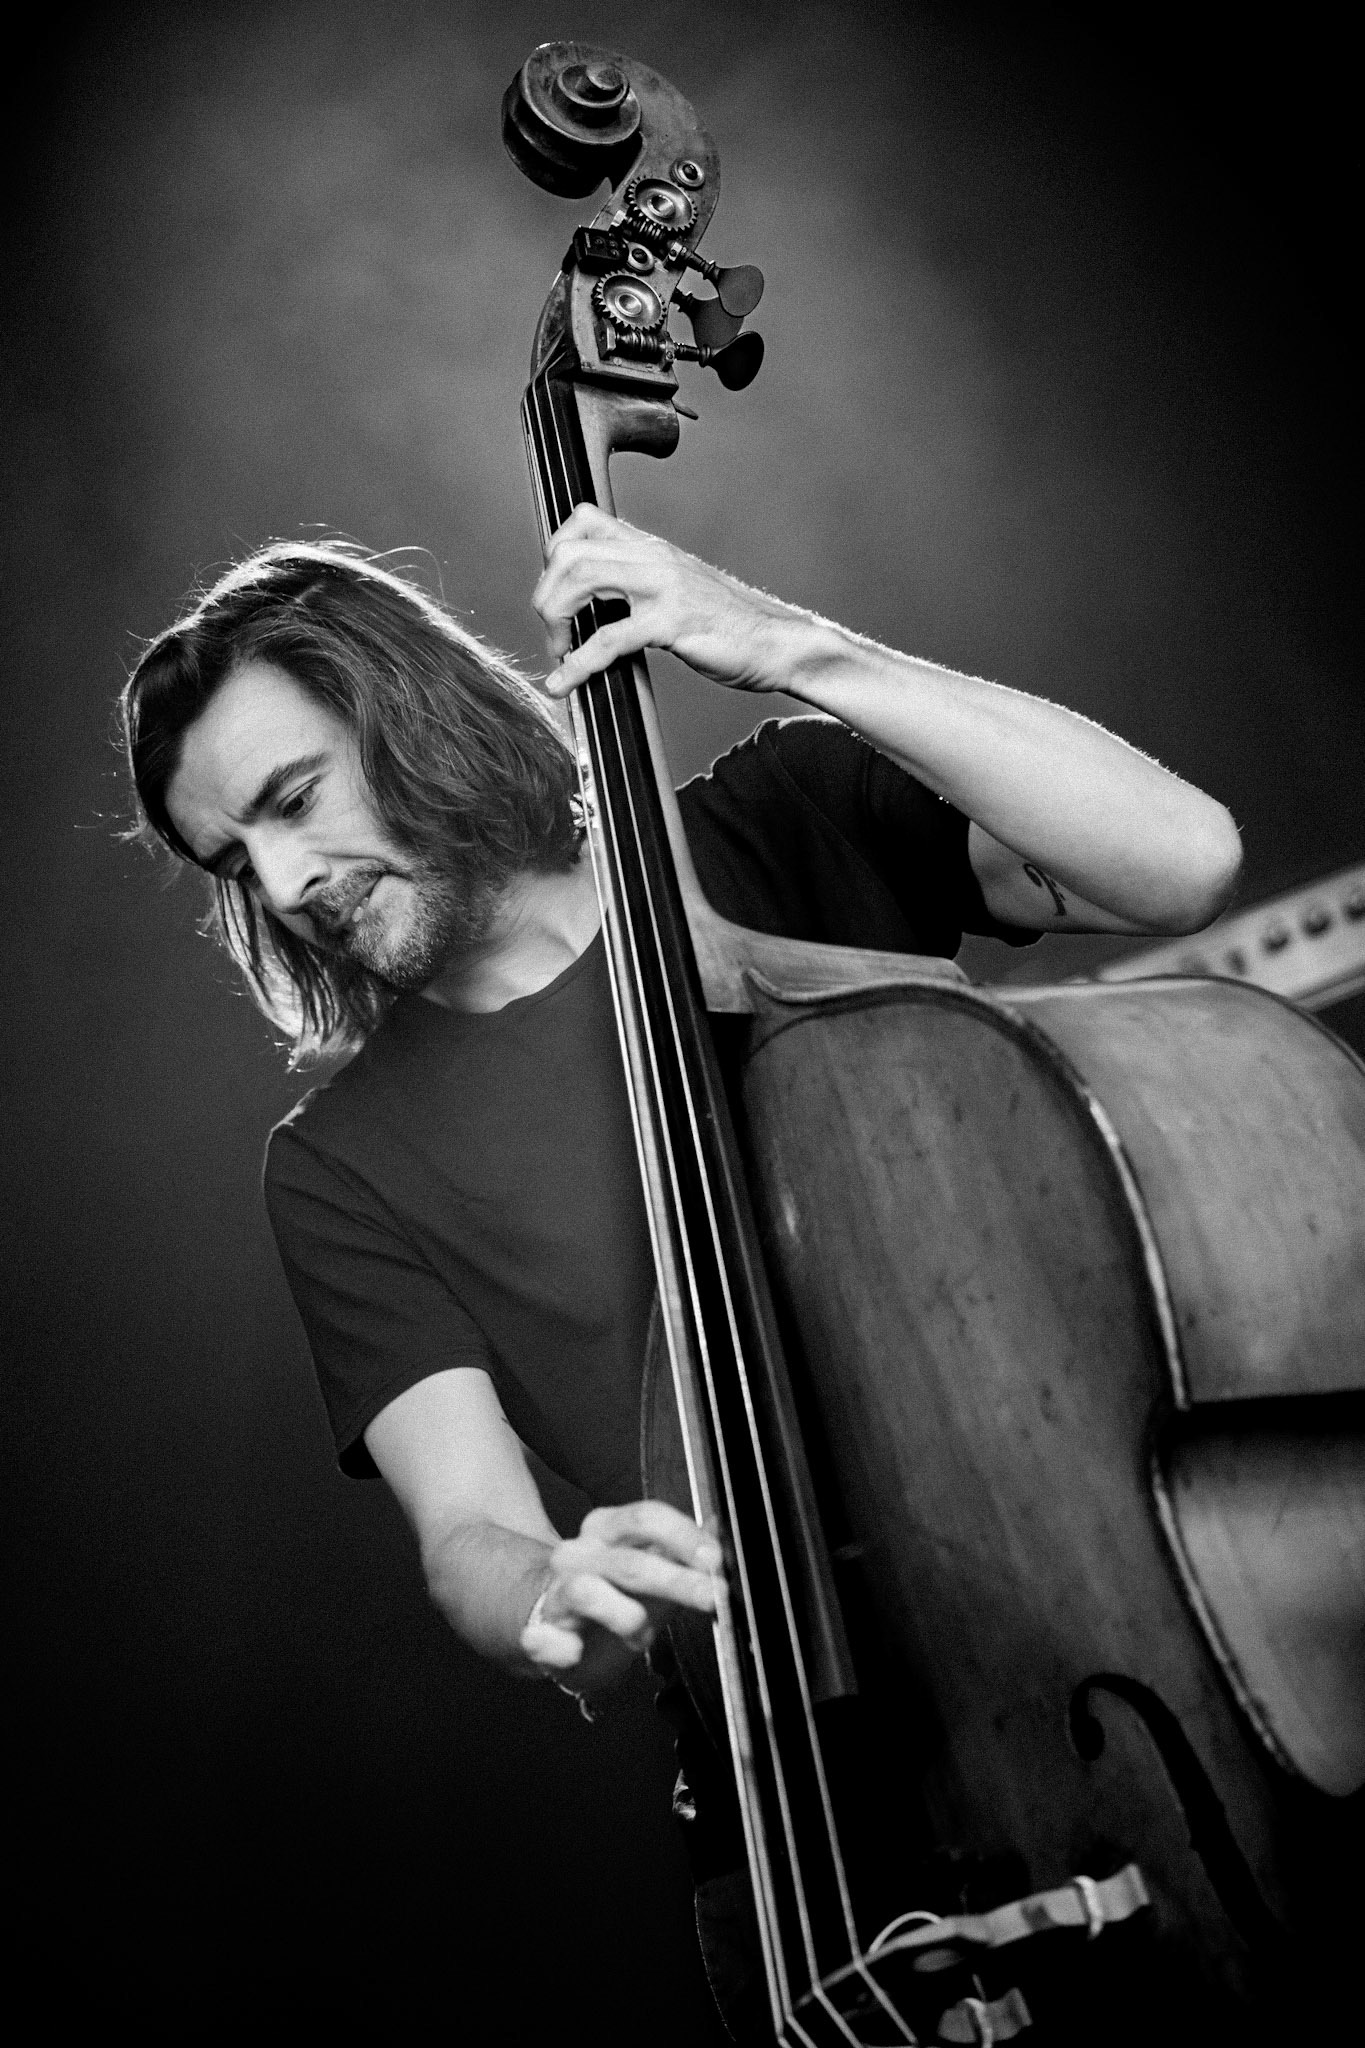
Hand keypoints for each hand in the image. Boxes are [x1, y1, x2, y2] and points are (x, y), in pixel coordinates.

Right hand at [519, 1499, 721, 1683]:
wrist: (557, 1624)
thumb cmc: (615, 1594)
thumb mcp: (655, 1567)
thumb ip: (687, 1549)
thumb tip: (722, 1524)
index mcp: (608, 1529)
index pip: (646, 1518)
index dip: (684, 1537)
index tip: (716, 1560)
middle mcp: (579, 1553)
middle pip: (628, 1561)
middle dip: (675, 1581)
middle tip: (711, 1598)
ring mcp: (556, 1593)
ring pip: (586, 1592)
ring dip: (625, 1618)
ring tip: (642, 1638)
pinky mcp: (540, 1634)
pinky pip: (542, 1638)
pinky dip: (558, 1646)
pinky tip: (572, 1651)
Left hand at [533, 503, 806, 698]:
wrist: (780, 643)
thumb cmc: (731, 627)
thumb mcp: (679, 592)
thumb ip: (641, 587)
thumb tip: (596, 607)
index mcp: (653, 548)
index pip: (583, 520)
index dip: (554, 556)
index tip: (558, 596)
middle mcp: (654, 557)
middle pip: (569, 551)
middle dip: (546, 595)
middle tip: (555, 633)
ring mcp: (663, 585)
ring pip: (580, 578)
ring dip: (555, 619)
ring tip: (560, 653)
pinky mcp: (672, 621)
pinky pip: (608, 638)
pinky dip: (577, 665)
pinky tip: (565, 684)